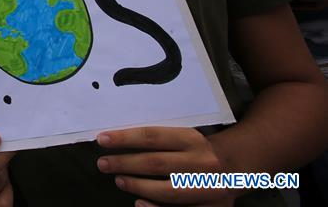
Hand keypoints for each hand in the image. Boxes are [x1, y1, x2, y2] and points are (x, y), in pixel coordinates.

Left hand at [96, 127, 235, 204]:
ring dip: (137, 186)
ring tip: (119, 180)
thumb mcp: (183, 136)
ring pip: (167, 190)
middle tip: (103, 164)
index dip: (125, 139)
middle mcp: (202, 162)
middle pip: (156, 163)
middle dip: (125, 163)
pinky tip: (139, 203)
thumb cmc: (197, 149)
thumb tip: (117, 142)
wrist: (236, 166)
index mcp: (192, 139)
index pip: (152, 137)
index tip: (102, 140)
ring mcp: (208, 187)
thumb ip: (157, 139)